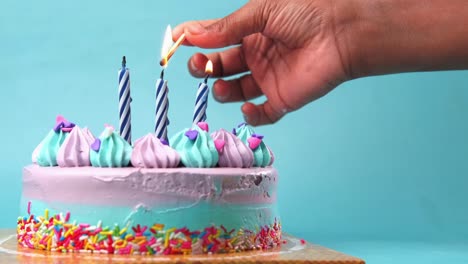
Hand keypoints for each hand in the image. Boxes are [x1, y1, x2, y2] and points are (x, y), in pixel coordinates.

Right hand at [173, 0, 351, 125]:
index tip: (173, 44)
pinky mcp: (283, 98)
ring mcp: (268, 79)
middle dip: (204, 68)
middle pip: (219, 67)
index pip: (214, 39)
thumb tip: (189, 34)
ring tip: (220, 86)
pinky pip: (261, 114)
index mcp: (248, 32)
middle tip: (200, 67)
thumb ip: (225, 27)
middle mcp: (255, 56)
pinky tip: (247, 107)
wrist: (342, 31)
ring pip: (235, 91)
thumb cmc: (306, 12)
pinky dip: (250, 116)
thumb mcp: (260, 13)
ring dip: (221, 91)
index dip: (193, 42)